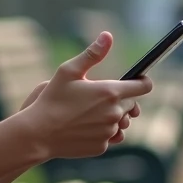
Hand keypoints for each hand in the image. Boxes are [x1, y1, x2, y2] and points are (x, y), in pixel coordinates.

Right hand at [19, 32, 153, 159]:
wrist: (39, 133)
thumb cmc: (52, 99)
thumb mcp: (69, 71)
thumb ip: (92, 54)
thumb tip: (107, 36)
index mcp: (110, 92)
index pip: (143, 87)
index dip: (142, 82)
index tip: (137, 81)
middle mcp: (114, 113)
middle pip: (131, 104)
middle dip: (120, 99)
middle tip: (99, 97)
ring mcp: (109, 132)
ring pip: (121, 122)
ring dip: (113, 117)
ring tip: (91, 112)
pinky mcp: (102, 147)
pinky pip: (110, 136)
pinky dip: (102, 131)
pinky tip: (85, 126)